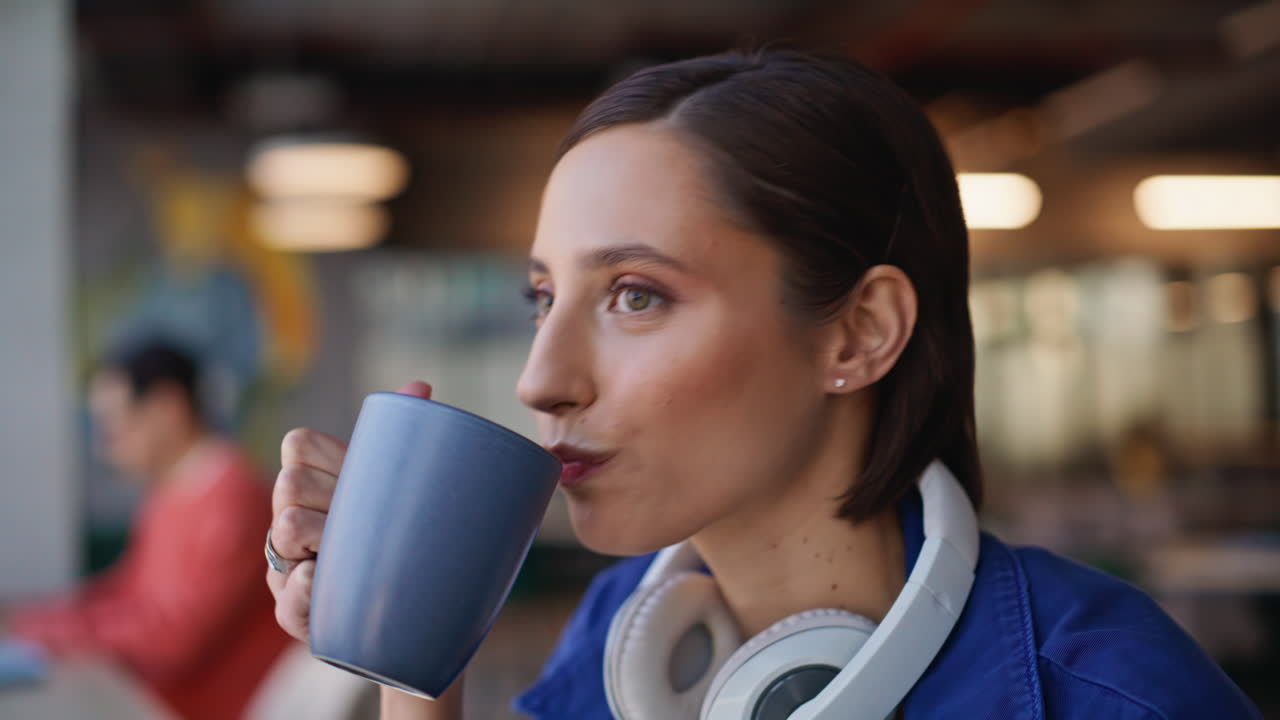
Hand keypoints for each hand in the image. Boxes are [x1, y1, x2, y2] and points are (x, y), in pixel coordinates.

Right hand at [266, 381, 432, 641]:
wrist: (412, 603)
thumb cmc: (397, 529)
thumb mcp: (398, 483)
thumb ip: (404, 434)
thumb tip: (421, 386)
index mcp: (310, 483)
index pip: (299, 445)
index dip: (332, 456)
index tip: (361, 476)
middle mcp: (287, 521)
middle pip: (291, 484)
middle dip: (330, 497)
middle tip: (367, 518)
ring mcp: (285, 566)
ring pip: (287, 528)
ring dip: (326, 537)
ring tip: (358, 550)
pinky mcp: (292, 611)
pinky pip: (289, 596)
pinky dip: (310, 587)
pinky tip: (329, 581)